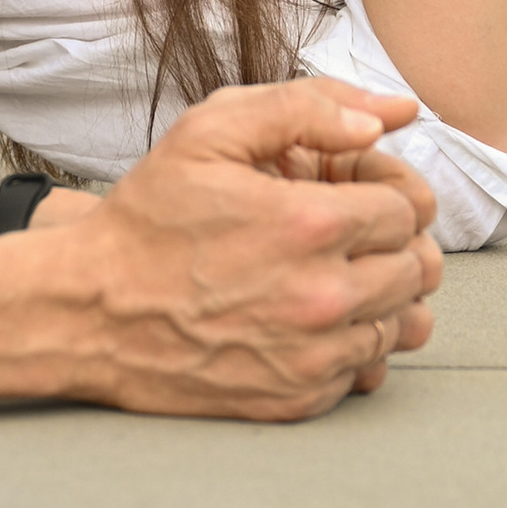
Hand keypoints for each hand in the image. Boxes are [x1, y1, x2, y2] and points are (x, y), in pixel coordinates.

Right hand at [79, 77, 440, 420]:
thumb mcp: (209, 132)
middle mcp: (323, 297)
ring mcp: (313, 356)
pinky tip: (307, 317)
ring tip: (331, 273)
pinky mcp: (298, 399)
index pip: (410, 208)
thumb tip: (387, 116)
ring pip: (405, 322)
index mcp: (312, 226)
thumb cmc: (146, 221)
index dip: (382, 190)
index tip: (348, 191)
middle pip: (419, 267)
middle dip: (389, 240)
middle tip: (344, 230)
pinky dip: (352, 342)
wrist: (87, 312)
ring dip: (380, 293)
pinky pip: (368, 369)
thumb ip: (307, 108)